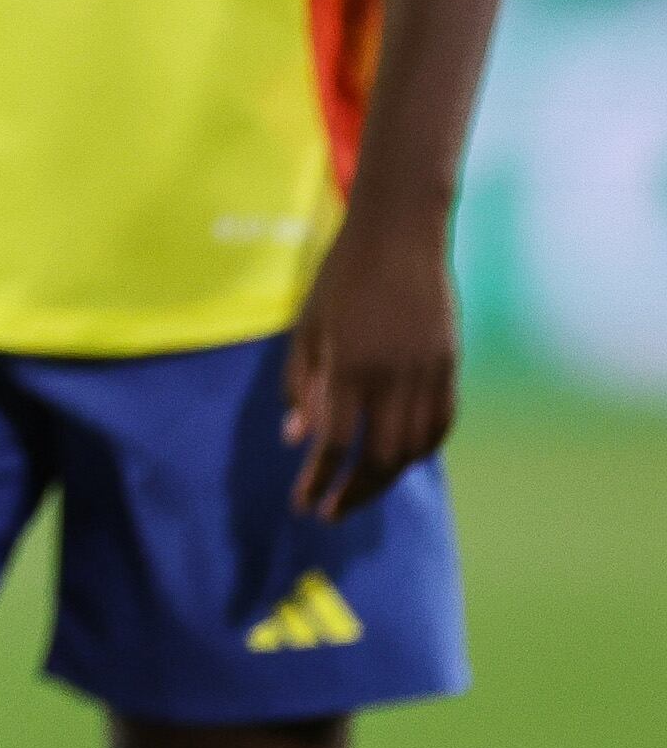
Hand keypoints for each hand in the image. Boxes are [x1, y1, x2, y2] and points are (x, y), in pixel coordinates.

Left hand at [283, 206, 458, 518]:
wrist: (401, 236)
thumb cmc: (341, 278)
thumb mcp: (307, 326)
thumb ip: (301, 383)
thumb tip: (296, 438)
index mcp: (349, 365)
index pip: (333, 441)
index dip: (318, 479)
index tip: (304, 505)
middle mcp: (392, 377)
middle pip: (380, 457)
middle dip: (355, 492)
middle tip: (332, 511)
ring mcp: (428, 374)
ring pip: (415, 448)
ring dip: (388, 478)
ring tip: (361, 490)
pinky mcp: (451, 367)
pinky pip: (441, 425)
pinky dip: (421, 451)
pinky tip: (401, 460)